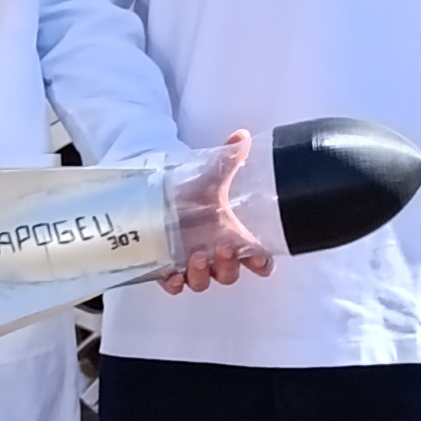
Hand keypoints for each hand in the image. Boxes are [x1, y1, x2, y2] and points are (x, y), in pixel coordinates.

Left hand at [157, 128, 275, 293]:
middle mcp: (214, 254)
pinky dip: (176, 284)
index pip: (256, 259)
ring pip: (204, 282)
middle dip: (229, 265)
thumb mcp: (211, 175)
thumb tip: (241, 135)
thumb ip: (230, 158)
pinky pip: (175, 285)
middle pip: (230, 274)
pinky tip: (174, 277)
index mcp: (232, 235)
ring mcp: (191, 263)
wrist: (159, 194)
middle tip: (222, 247)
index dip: (261, 264)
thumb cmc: (192, 189)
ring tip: (197, 256)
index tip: (259, 258)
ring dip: (204, 275)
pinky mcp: (168, 267)